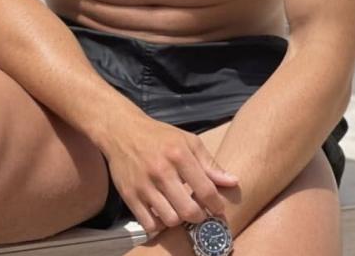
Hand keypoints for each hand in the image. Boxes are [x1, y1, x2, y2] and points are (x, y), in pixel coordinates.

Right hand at [101, 114, 238, 234]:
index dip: (216, 204)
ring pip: (170, 220)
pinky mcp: (129, 196)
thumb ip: (209, 163)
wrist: (122, 131)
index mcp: (179, 154)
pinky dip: (159, 224)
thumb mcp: (187, 141)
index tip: (218, 208)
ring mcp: (144, 185)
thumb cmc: (159, 136)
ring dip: (179, 220)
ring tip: (180, 210)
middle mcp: (161, 171)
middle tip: (199, 211)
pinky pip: (149, 224)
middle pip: (188, 210)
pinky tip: (162, 213)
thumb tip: (232, 182)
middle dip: (199, 216)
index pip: (205, 189)